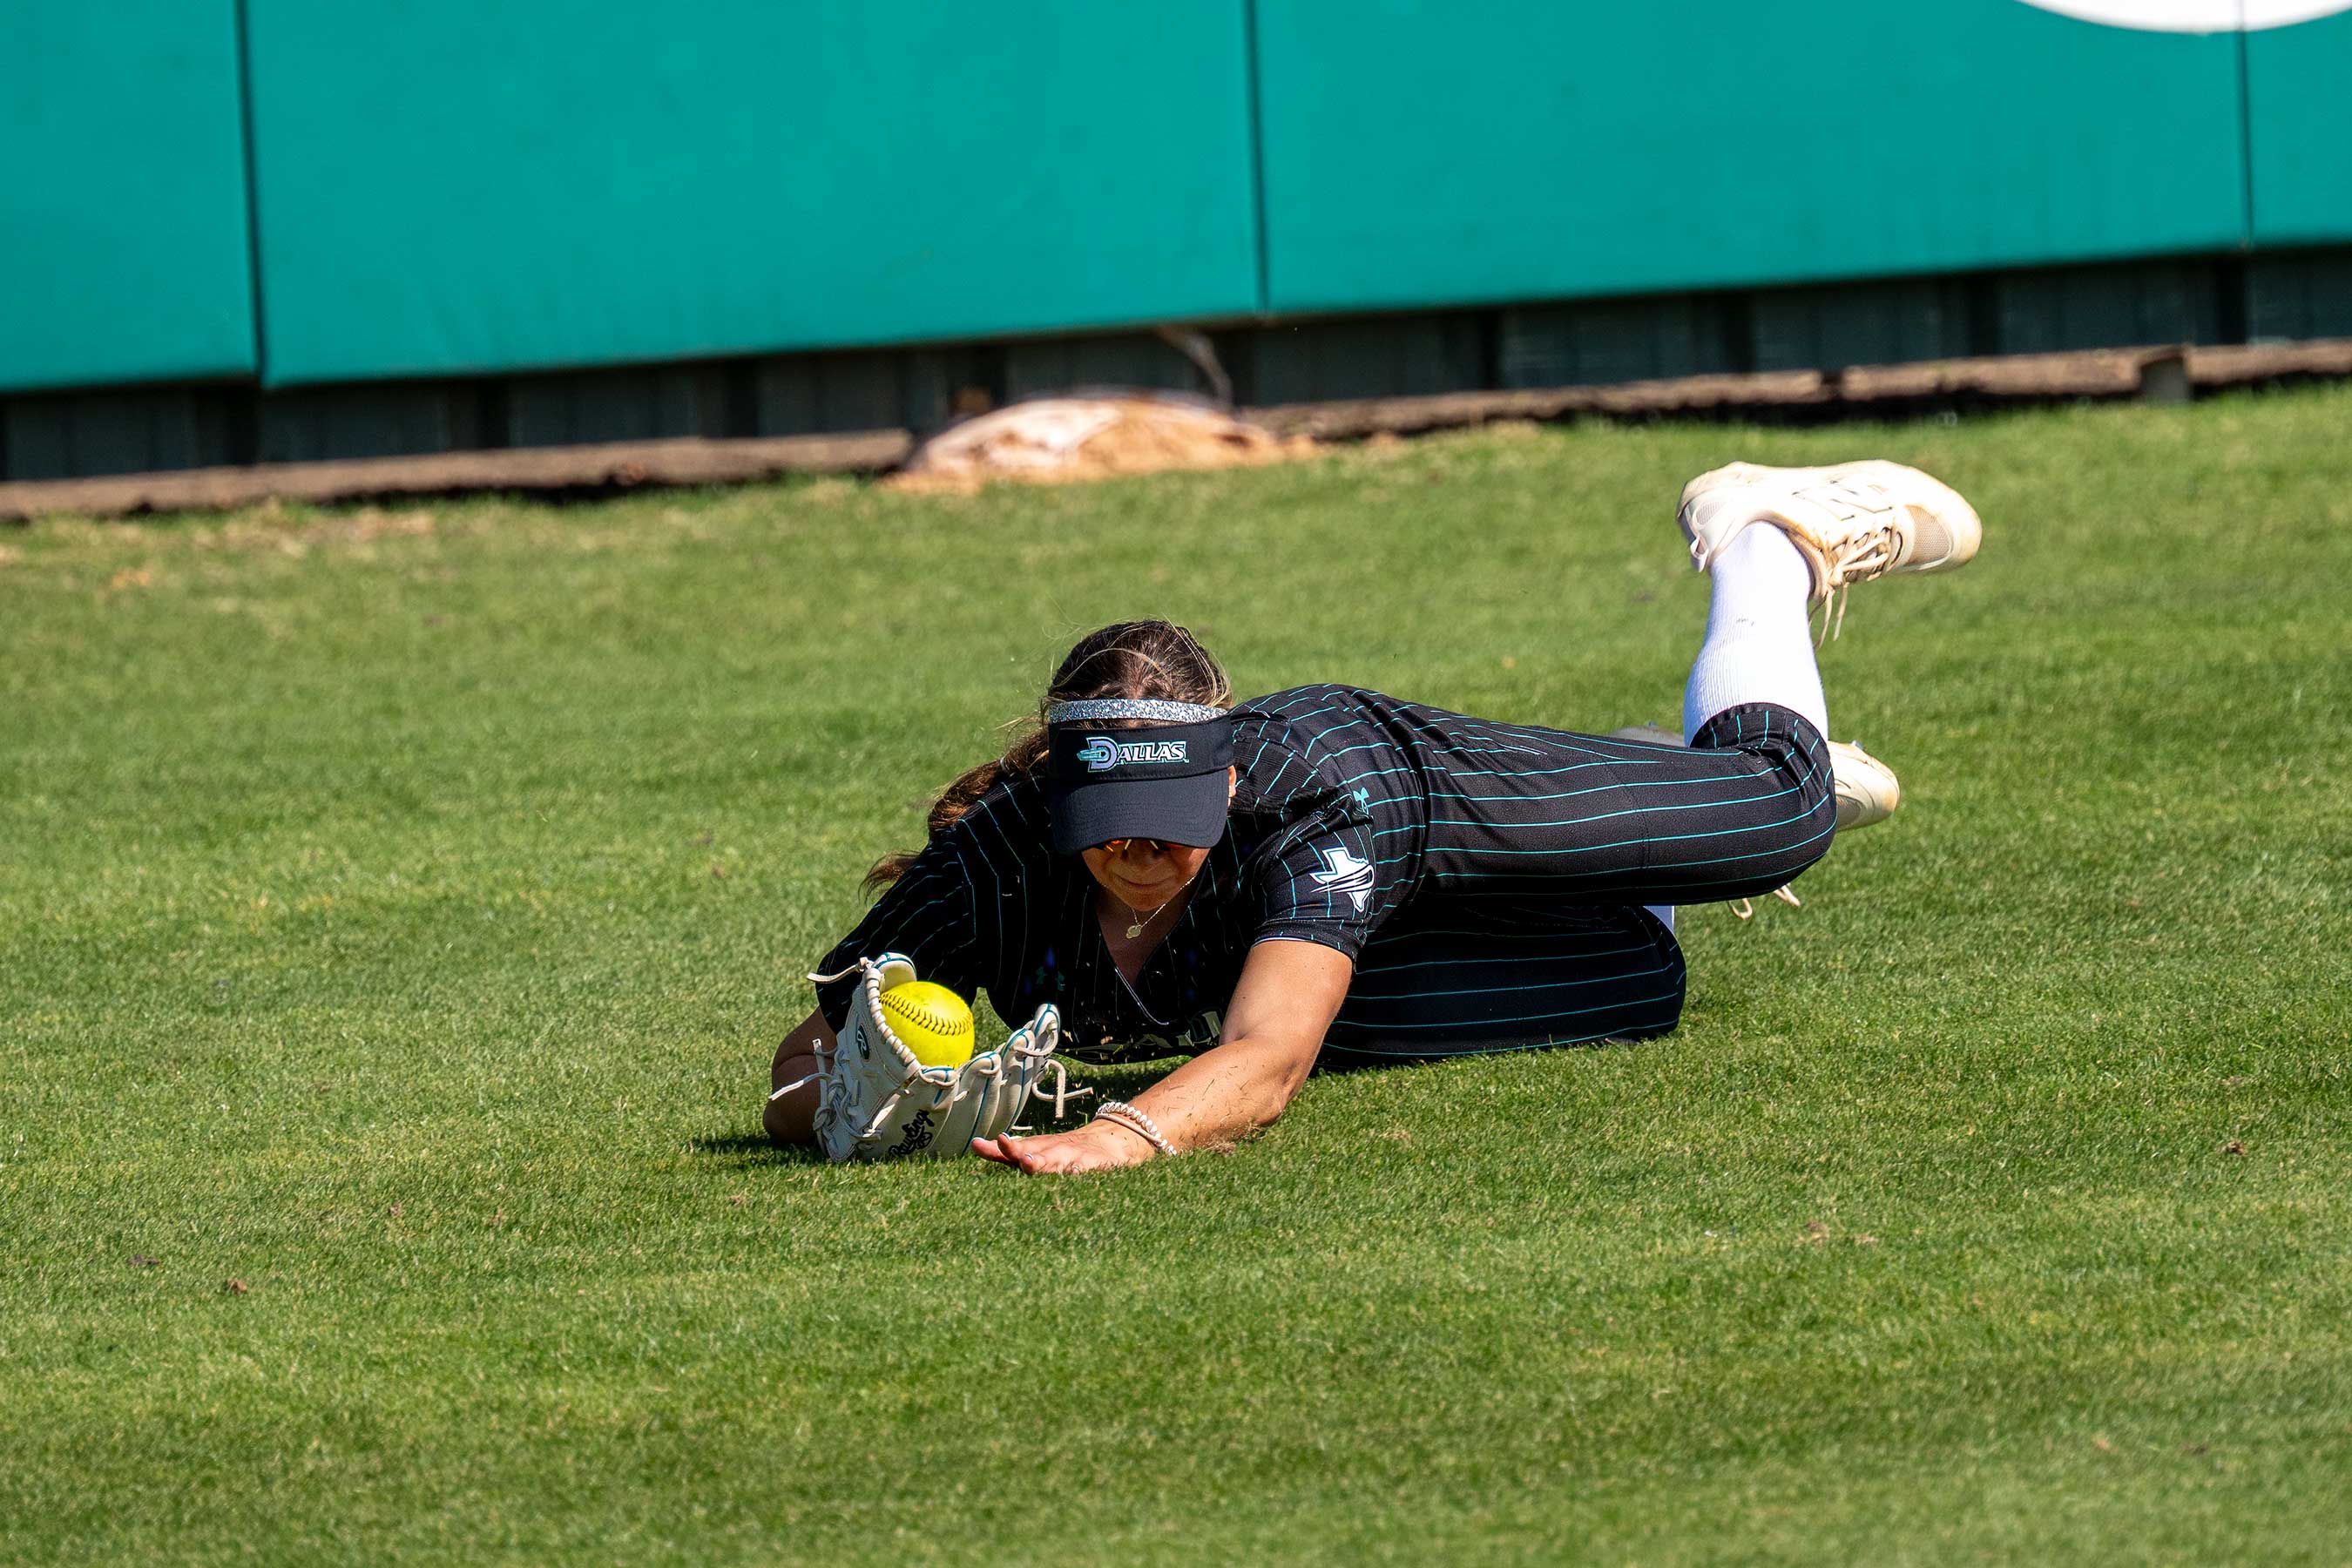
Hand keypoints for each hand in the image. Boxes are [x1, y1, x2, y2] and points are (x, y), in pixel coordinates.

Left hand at [972, 1118, 1156, 1173]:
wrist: (1108, 1143)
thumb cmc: (1062, 1152)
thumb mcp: (1035, 1149)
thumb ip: (1006, 1152)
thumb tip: (975, 1144)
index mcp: (1037, 1149)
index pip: (1014, 1149)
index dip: (999, 1148)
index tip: (982, 1144)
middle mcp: (1053, 1151)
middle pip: (1034, 1151)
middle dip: (1018, 1152)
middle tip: (1005, 1149)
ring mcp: (1074, 1158)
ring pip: (1057, 1161)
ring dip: (1044, 1161)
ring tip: (1030, 1163)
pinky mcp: (1095, 1167)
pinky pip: (1086, 1170)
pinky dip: (1080, 1171)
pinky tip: (1074, 1174)